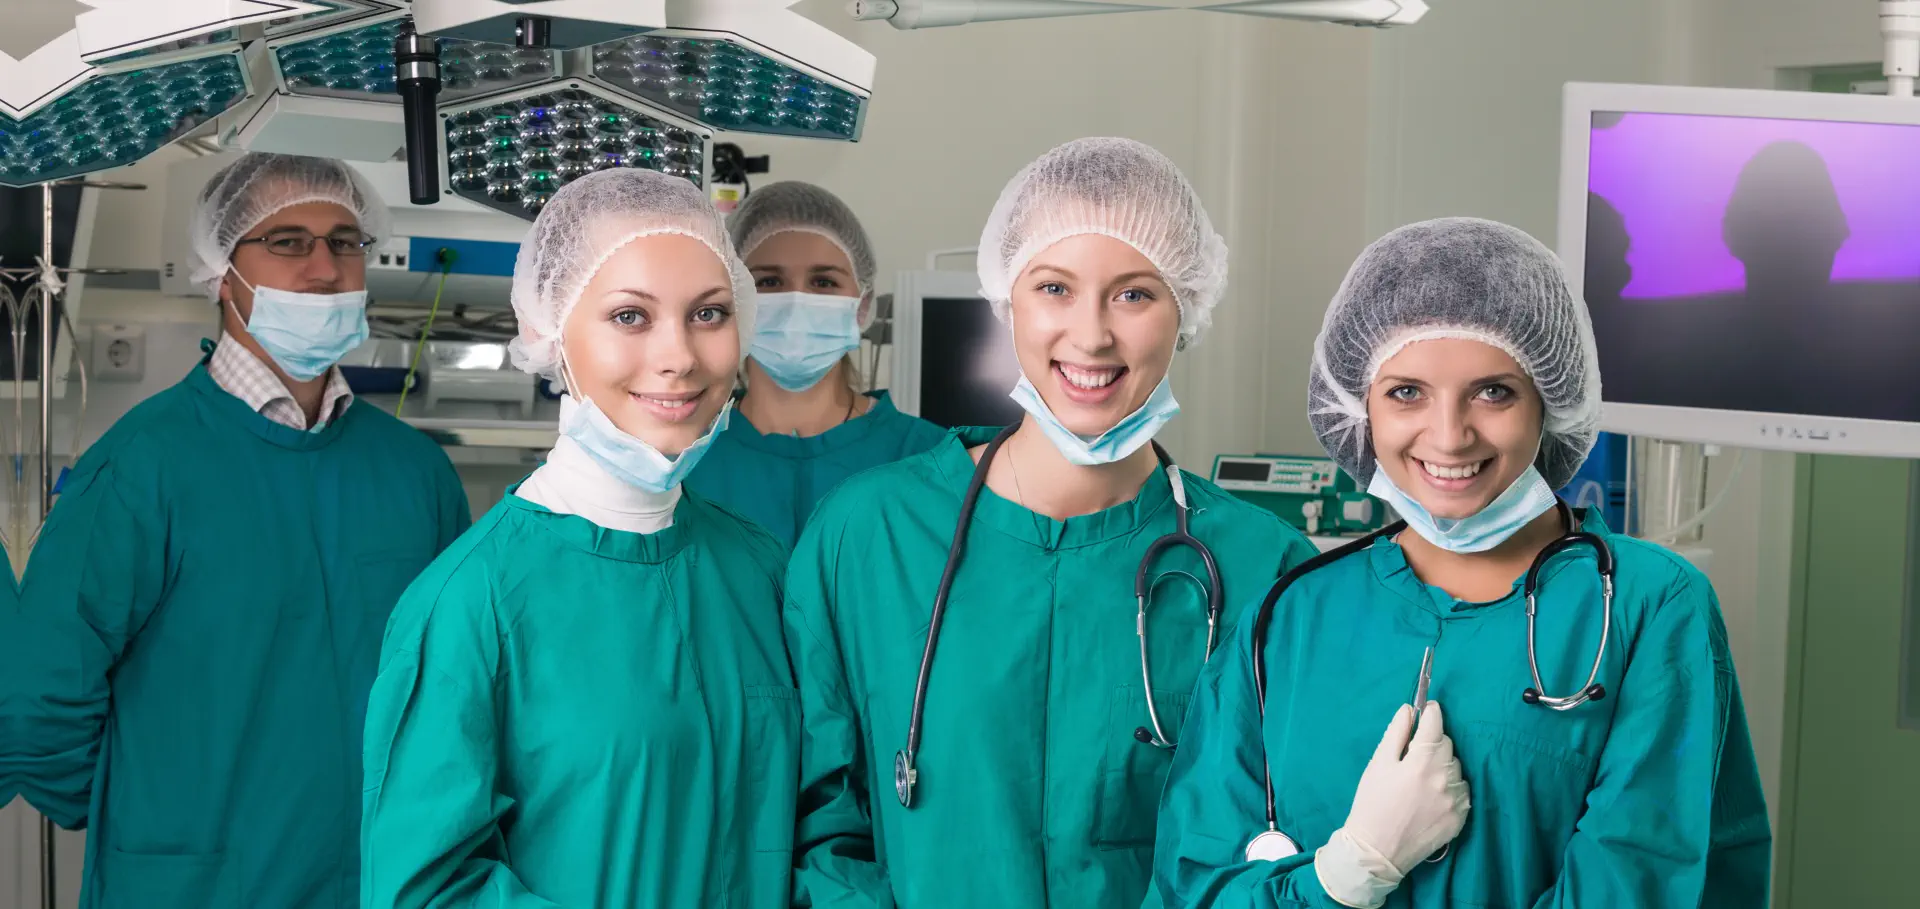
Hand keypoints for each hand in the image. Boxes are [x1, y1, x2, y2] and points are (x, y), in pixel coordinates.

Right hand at [1315, 702, 1470, 908]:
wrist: (1377, 851)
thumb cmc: (1372, 803)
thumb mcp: (1378, 764)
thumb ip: (1396, 733)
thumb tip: (1409, 710)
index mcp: (1421, 761)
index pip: (1436, 724)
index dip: (1432, 713)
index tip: (1429, 709)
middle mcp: (1444, 778)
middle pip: (1447, 745)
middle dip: (1433, 743)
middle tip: (1414, 754)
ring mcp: (1456, 799)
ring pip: (1456, 768)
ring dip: (1442, 766)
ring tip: (1422, 780)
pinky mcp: (1461, 817)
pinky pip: (1462, 790)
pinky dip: (1450, 787)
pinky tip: (1432, 796)